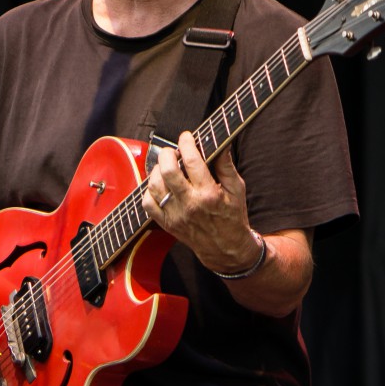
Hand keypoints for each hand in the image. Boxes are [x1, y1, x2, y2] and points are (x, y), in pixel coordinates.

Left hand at [143, 131, 258, 273]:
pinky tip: (161, 185)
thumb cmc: (233, 216)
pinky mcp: (166, 224)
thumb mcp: (236, 188)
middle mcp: (190, 204)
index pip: (192, 161)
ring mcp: (175, 215)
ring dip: (157, 170)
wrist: (225, 249)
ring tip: (166, 167)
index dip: (186, 144)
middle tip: (173, 151)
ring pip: (154, 185)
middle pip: (168, 171)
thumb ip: (226, 165)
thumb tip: (220, 142)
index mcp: (209, 194)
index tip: (186, 137)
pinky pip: (147, 203)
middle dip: (167, 154)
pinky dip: (150, 190)